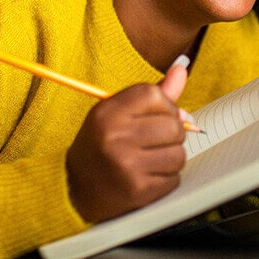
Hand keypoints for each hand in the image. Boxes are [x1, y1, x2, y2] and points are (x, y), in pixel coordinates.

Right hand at [66, 59, 188, 222]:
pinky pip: (175, 178)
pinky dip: (167, 178)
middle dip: (172, 133)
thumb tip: (182, 68)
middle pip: (173, 125)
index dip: (164, 106)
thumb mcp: (116, 114)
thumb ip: (151, 94)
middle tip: (154, 141)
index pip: (153, 95)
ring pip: (179, 154)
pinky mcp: (138, 189)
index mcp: (107, 113)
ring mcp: (126, 165)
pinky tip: (148, 176)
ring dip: (171, 157)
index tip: (157, 116)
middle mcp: (115, 136)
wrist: (76, 189)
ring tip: (151, 159)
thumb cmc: (101, 145)